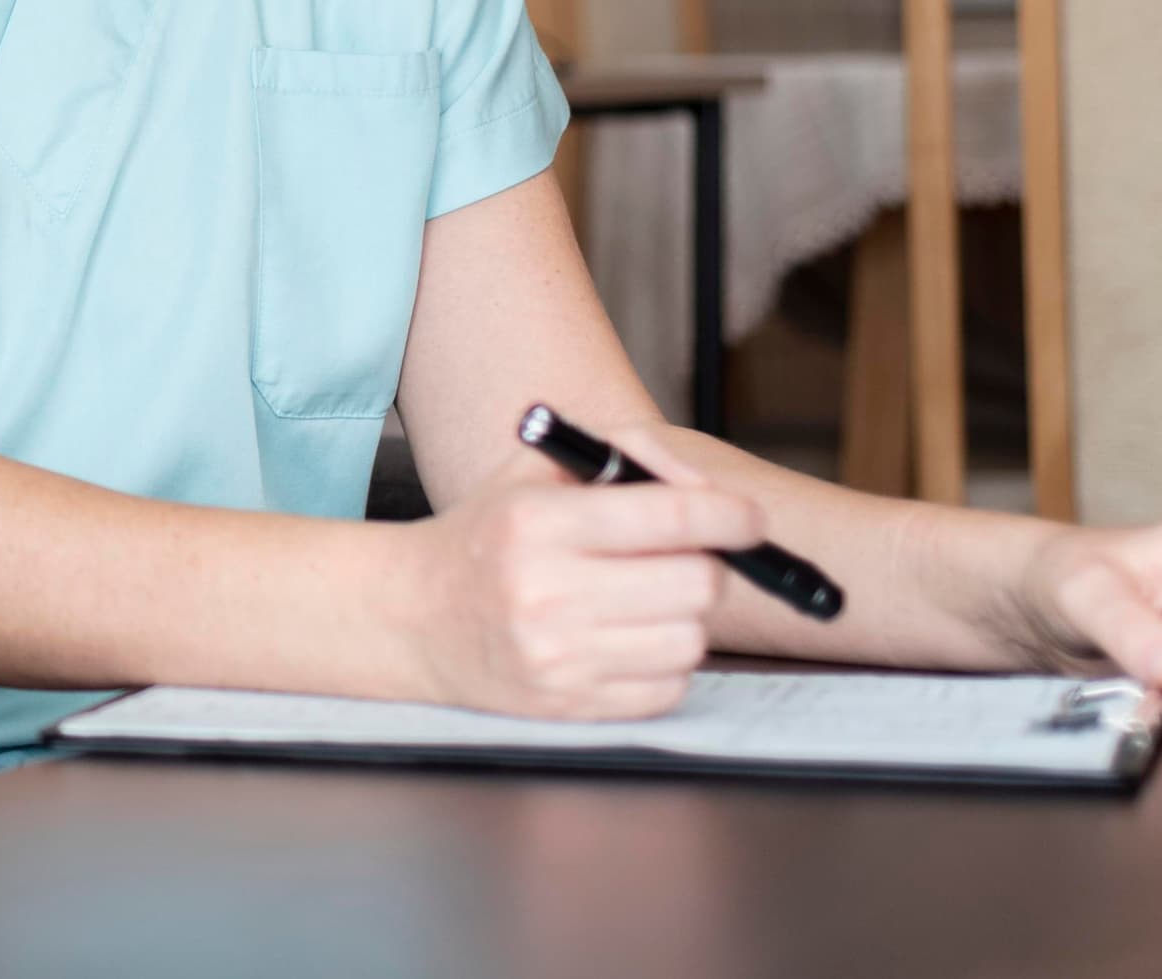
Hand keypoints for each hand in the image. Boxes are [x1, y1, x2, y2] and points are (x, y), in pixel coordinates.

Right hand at [402, 434, 761, 718]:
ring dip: (684, 617)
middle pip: (696, 582)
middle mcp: (546, 591)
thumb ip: (623, 454)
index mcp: (538, 521)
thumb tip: (705, 486)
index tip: (748, 519)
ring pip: (691, 640)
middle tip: (686, 558)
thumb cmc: (487, 535)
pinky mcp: (570, 707)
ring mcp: (559, 657)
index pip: (670, 516)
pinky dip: (664, 664)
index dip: (729, 516)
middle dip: (705, 565)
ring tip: (646, 601)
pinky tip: (626, 641)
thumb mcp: (534, 469)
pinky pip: (668, 688)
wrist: (413, 618)